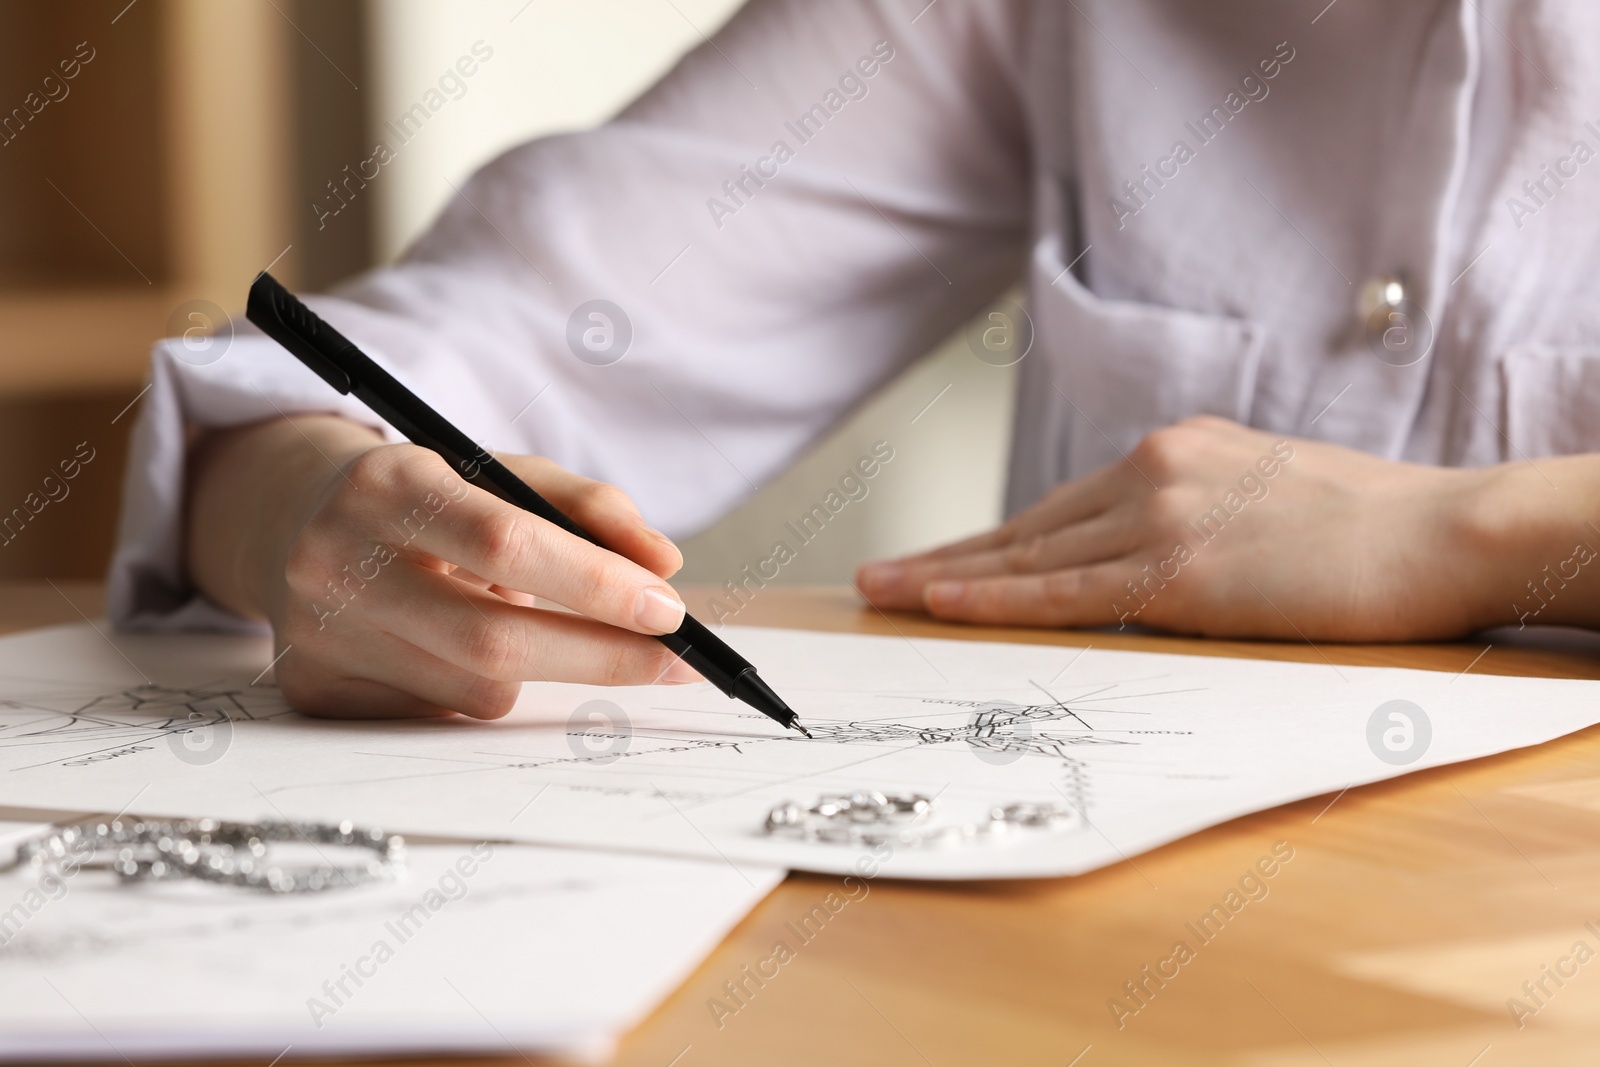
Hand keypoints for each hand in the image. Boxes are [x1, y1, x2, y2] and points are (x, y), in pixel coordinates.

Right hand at [187, 416, 695, 718]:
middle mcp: (338, 559)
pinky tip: (466, 648)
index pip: (507, 544)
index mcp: (391, 485)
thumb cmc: (428, 497)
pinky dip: (481, 687)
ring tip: (532, 625)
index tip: (671, 612)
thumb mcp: (501, 473)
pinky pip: (442, 714)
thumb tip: (665, 564)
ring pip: (476, 689)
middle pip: (493, 640)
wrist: (296, 518)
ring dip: (538, 669)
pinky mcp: (316, 690)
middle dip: (601, 657)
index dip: (597, 585)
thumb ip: (589, 508)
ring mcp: (319, 633)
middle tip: (675, 663)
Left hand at [856, 416, 1510, 640]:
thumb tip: (1163, 551)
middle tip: (875, 577)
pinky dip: (996, 600)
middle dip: (946, 558)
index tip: (940, 562)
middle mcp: (1154, 469)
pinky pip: (1065, 591)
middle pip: (1026, 528)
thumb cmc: (1374, 524)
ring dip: (946, 579)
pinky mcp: (1178, 569)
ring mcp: (1162, 515)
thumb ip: (1205, 511)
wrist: (1446, 531)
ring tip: (881, 593)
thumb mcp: (1271, 495)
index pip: (1062, 509)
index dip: (993, 543)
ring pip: (1029, 557)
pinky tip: (941, 604)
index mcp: (1177, 451)